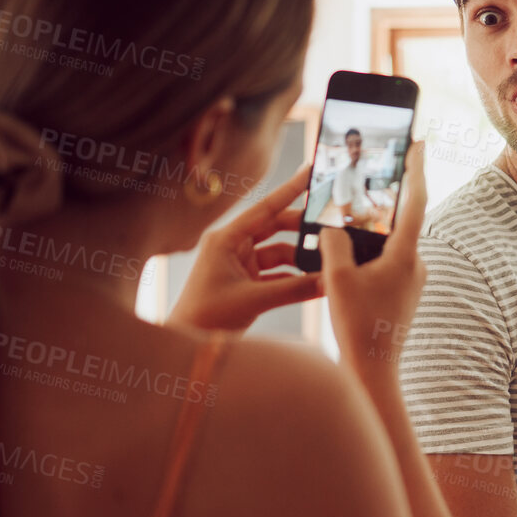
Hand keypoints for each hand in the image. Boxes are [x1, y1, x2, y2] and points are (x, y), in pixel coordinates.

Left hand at [167, 166, 322, 333]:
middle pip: (275, 228)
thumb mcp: (254, 299)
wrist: (187, 345)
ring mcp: (240, 266)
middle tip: (329, 227)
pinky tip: (315, 284)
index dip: (289, 190)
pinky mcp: (247, 285)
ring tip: (326, 263)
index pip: (264, 208)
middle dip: (301, 229)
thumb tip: (329, 282)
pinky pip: (278, 276)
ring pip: (279, 254)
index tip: (310, 172)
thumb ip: (295, 290)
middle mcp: (233, 248)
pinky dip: (295, 280)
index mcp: (226, 239)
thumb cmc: (207, 317)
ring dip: (301, 260)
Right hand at [320, 141, 426, 374]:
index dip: (416, 168)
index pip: (415, 200)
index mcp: (405, 256)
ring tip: (350, 216)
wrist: (373, 370)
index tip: (419, 141)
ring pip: (391, 244)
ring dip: (373, 230)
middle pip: (401, 220)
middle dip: (386, 197)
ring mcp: (412, 281)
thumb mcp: (336, 278)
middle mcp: (416, 266)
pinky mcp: (404, 294)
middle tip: (376, 169)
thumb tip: (334, 227)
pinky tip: (348, 256)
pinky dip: (370, 253)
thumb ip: (333, 243)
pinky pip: (387, 262)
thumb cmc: (356, 325)